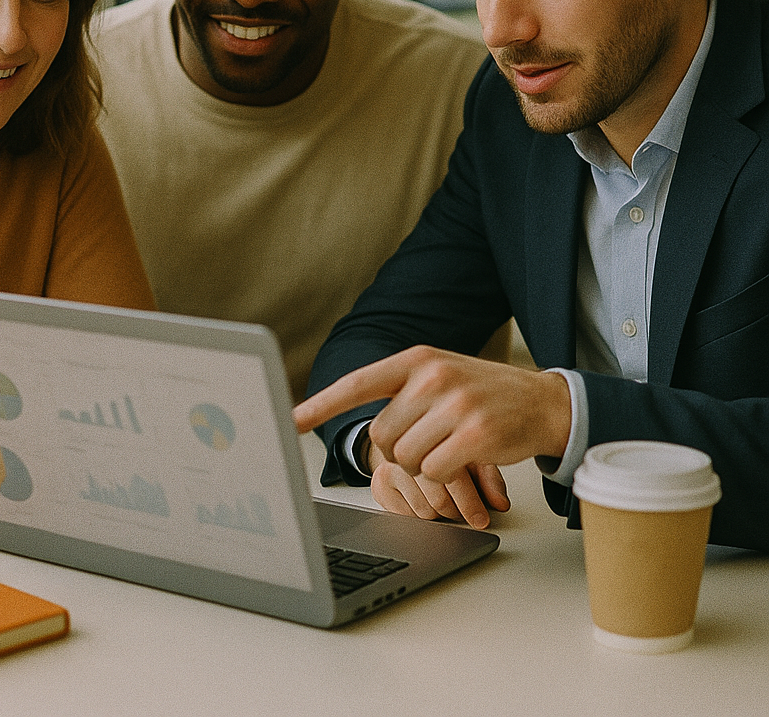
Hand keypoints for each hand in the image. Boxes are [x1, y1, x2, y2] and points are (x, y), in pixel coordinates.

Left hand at [295, 345, 570, 489]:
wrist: (545, 403)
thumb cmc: (484, 396)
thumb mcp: (442, 377)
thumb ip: (404, 391)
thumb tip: (366, 426)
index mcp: (418, 359)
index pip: (358, 382)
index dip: (322, 404)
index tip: (290, 419)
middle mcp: (432, 375)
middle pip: (382, 433)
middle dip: (399, 450)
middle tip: (430, 444)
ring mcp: (454, 403)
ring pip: (405, 456)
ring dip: (423, 465)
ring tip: (451, 449)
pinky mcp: (474, 433)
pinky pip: (433, 470)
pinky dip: (444, 476)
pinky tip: (465, 461)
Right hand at [368, 440, 508, 528]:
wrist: (410, 437)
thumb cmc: (446, 446)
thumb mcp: (473, 454)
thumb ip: (490, 478)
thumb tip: (500, 502)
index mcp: (436, 433)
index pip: (453, 477)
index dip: (470, 504)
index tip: (481, 520)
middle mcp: (408, 446)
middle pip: (437, 500)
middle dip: (455, 510)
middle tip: (462, 509)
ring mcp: (390, 463)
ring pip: (422, 511)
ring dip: (437, 512)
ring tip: (442, 498)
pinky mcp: (379, 482)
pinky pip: (402, 515)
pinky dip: (417, 513)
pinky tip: (422, 498)